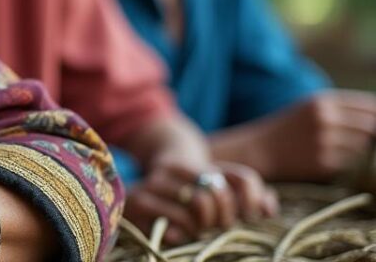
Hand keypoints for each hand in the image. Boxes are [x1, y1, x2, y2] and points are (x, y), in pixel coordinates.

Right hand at [124, 160, 276, 245]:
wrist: (130, 189)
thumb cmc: (183, 199)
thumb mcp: (212, 193)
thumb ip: (246, 197)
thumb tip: (268, 209)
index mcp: (201, 165)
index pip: (242, 179)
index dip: (251, 201)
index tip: (246, 217)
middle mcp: (178, 168)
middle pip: (219, 192)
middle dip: (224, 217)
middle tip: (217, 228)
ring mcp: (157, 181)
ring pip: (199, 203)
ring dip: (203, 225)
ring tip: (197, 230)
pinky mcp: (140, 200)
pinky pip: (176, 220)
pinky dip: (185, 232)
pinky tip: (180, 233)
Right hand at [214, 91, 375, 181]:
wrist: (259, 150)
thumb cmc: (288, 128)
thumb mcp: (309, 109)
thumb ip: (341, 110)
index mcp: (321, 102)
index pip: (369, 106)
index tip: (374, 122)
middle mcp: (325, 119)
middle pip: (369, 127)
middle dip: (368, 134)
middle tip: (347, 138)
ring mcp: (325, 142)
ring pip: (360, 147)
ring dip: (353, 149)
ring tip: (329, 147)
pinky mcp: (323, 163)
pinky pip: (347, 163)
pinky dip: (340, 162)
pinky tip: (320, 158)